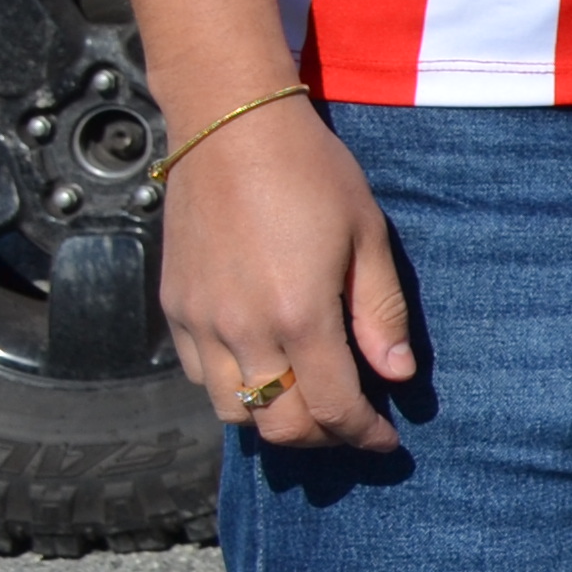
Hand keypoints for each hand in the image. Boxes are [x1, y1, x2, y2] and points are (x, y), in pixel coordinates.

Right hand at [154, 93, 415, 454]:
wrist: (231, 129)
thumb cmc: (312, 173)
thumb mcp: (367, 235)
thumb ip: (380, 312)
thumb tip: (397, 375)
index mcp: (298, 315)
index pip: (332, 406)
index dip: (363, 435)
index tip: (386, 443)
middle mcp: (241, 331)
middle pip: (277, 425)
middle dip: (321, 439)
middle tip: (352, 427)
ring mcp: (199, 324)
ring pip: (232, 411)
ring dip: (273, 419)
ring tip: (310, 401)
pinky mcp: (174, 310)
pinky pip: (200, 377)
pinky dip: (234, 389)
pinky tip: (265, 368)